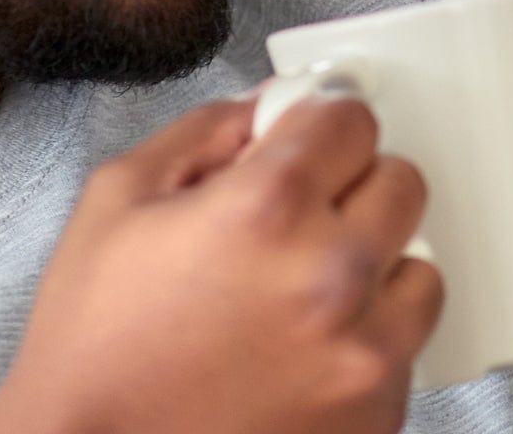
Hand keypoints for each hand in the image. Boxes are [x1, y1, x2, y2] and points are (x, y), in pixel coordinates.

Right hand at [0, 94, 441, 433]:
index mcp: (267, 209)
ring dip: (372, 267)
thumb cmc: (93, 350)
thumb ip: (206, 133)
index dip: (315, 127)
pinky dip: (366, 337)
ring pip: (419, 266)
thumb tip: (268, 108)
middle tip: (292, 221)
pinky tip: (301, 346)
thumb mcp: (118, 202)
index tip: (301, 144)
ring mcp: (362, 351)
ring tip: (297, 294)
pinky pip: (407, 344)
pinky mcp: (377, 410)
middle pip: (401, 182)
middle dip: (348, 188)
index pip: (352, 120)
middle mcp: (330, 276)